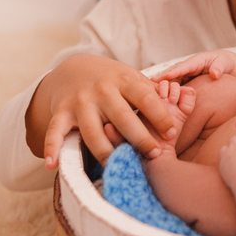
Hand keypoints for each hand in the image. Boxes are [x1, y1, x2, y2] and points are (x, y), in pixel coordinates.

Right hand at [25, 54, 178, 166]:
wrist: (72, 69)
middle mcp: (101, 91)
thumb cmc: (112, 80)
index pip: (145, 98)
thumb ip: (152, 91)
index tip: (172, 132)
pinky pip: (55, 132)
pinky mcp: (61, 113)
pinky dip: (51, 148)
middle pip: (121, 117)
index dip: (159, 115)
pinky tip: (51, 165)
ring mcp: (80, 103)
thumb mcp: (131, 78)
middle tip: (154, 154)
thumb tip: (184, 99)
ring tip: (117, 166)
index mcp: (123, 81)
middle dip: (138, 137)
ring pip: (92, 131)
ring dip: (104, 151)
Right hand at [153, 50, 235, 82]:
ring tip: (151, 90)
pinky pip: (174, 85)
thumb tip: (215, 74)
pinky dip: (166, 89)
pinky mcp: (183, 81)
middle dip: (163, 77)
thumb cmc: (223, 63)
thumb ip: (219, 67)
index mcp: (197, 61)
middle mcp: (187, 67)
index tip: (167, 76)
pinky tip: (158, 97)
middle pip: (174, 72)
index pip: (185, 66)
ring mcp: (184, 74)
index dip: (176, 71)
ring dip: (162, 84)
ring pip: (171, 79)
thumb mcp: (223, 63)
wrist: (224, 66)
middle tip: (152, 82)